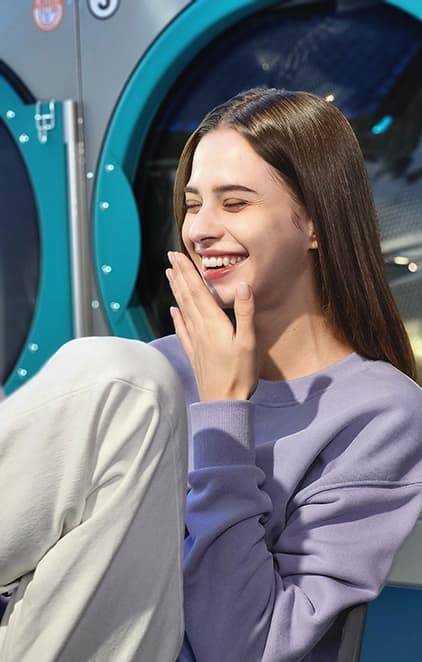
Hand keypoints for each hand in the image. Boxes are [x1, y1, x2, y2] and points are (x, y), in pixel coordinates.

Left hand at [166, 252, 257, 400]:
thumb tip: (243, 286)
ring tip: (169, 276)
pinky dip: (177, 317)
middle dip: (179, 276)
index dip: (188, 272)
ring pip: (182, 310)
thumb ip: (245, 313)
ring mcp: (195, 341)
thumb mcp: (248, 342)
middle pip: (187, 297)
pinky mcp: (194, 353)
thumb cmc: (239, 374)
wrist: (224, 402)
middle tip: (170, 258)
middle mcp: (200, 329)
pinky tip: (173, 311)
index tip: (177, 256)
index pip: (198, 291)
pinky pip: (183, 330)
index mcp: (213, 323)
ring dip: (176, 291)